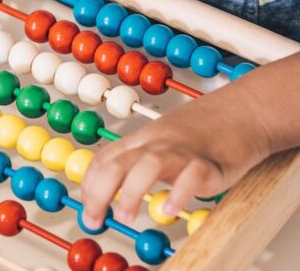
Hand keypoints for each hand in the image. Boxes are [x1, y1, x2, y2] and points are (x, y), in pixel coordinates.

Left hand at [80, 88, 269, 227]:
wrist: (242, 110)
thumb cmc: (202, 131)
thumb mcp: (163, 143)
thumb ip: (142, 163)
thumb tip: (117, 191)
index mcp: (143, 139)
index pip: (105, 159)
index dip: (89, 185)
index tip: (87, 209)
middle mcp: (157, 142)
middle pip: (118, 162)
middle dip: (99, 192)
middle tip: (93, 219)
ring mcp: (182, 151)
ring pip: (149, 165)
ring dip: (131, 191)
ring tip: (124, 215)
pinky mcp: (210, 162)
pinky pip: (191, 176)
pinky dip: (178, 193)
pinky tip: (169, 210)